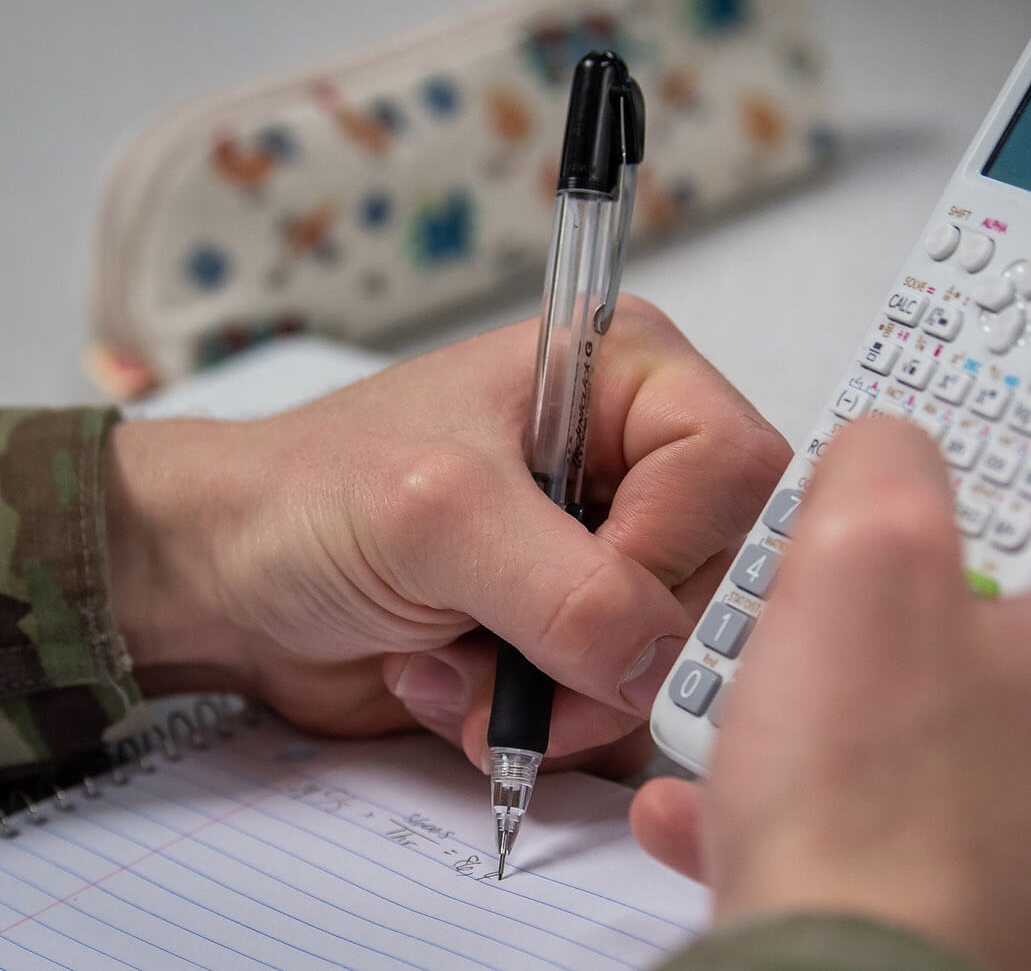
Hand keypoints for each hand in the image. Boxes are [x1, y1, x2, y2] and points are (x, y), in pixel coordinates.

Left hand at [104, 297, 789, 773]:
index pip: (732, 465)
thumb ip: (565, 588)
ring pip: (667, 657)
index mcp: (623, 377)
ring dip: (561, 697)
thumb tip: (656, 661)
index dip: (674, 545)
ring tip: (459, 671)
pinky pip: (618, 704)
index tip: (582, 596)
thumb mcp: (439, 517)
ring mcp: (608, 552)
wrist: (227, 581)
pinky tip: (459, 690)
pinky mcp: (579, 629)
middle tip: (513, 663)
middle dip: (605, 647)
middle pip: (712, 575)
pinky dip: (544, 724)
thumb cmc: (307, 498)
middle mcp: (634, 461)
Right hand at [631, 419, 1030, 970]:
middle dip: (975, 573)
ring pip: (1026, 716)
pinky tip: (806, 789)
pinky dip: (910, 788)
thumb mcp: (855, 567)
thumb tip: (898, 449)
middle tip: (891, 572)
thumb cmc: (871, 829)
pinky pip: (990, 814)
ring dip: (926, 689)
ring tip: (821, 695)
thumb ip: (890, 461)